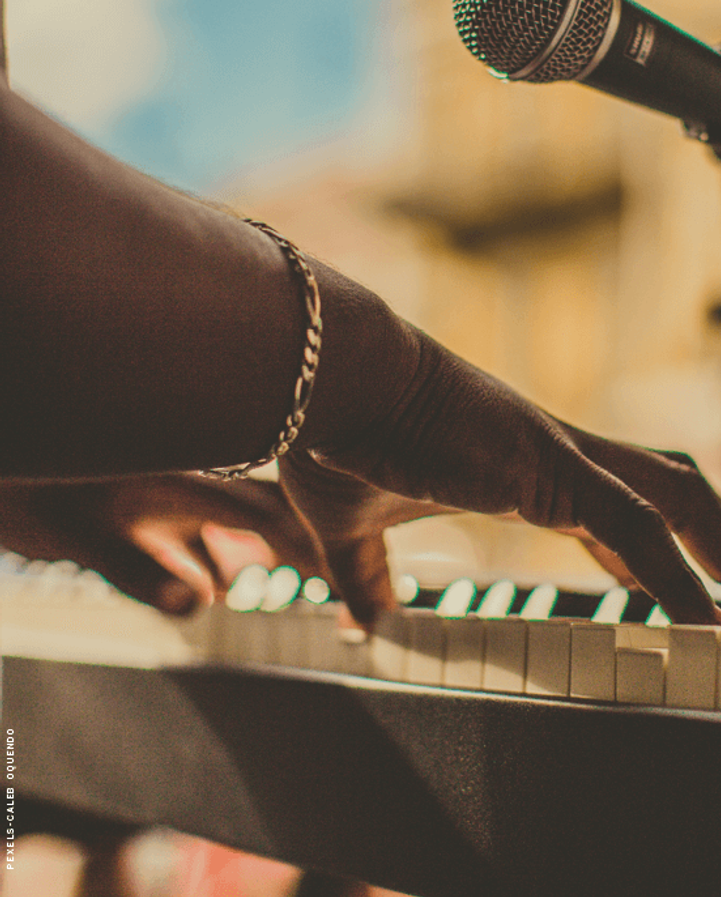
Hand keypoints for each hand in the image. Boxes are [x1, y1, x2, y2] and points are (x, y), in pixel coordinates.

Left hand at [0, 474, 318, 612]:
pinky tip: (212, 588)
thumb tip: (198, 605)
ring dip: (254, 552)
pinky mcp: (149, 513)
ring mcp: (168, 498)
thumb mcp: (86, 539)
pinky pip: (198, 536)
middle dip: (294, 541)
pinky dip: (214, 562)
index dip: (303, 537)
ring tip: (281, 582)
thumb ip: (141, 573)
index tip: (336, 564)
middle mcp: (185, 484)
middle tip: (328, 572)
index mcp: (182, 481)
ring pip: (231, 523)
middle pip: (259, 509)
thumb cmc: (39, 500)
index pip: (259, 509)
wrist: (7, 467)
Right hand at [280, 328, 720, 627]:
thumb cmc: (339, 440)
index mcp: (530, 471)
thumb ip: (367, 576)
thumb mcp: (352, 530)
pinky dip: (681, 576)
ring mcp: (563, 454)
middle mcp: (562, 457)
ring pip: (679, 499)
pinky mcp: (549, 463)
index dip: (673, 554)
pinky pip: (637, 527)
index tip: (707, 592)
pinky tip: (712, 625)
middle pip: (676, 494)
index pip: (626, 514)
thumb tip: (363, 622)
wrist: (324, 383)